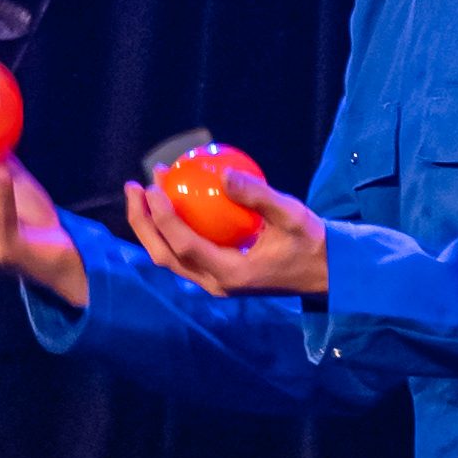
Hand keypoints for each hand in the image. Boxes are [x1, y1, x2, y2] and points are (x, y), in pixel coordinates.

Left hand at [121, 164, 331, 301]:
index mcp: (230, 274)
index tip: (153, 185)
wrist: (324, 272)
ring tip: (144, 191)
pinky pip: (183, 251)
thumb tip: (224, 174)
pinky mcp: (216, 274)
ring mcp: (213, 282)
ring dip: (151, 225)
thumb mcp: (292, 215)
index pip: (183, 245)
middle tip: (134, 186)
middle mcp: (215, 284)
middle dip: (142, 222)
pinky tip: (172, 200)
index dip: (162, 216)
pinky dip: (170, 227)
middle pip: (164, 255)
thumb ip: (258, 196)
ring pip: (168, 256)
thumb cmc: (310, 242)